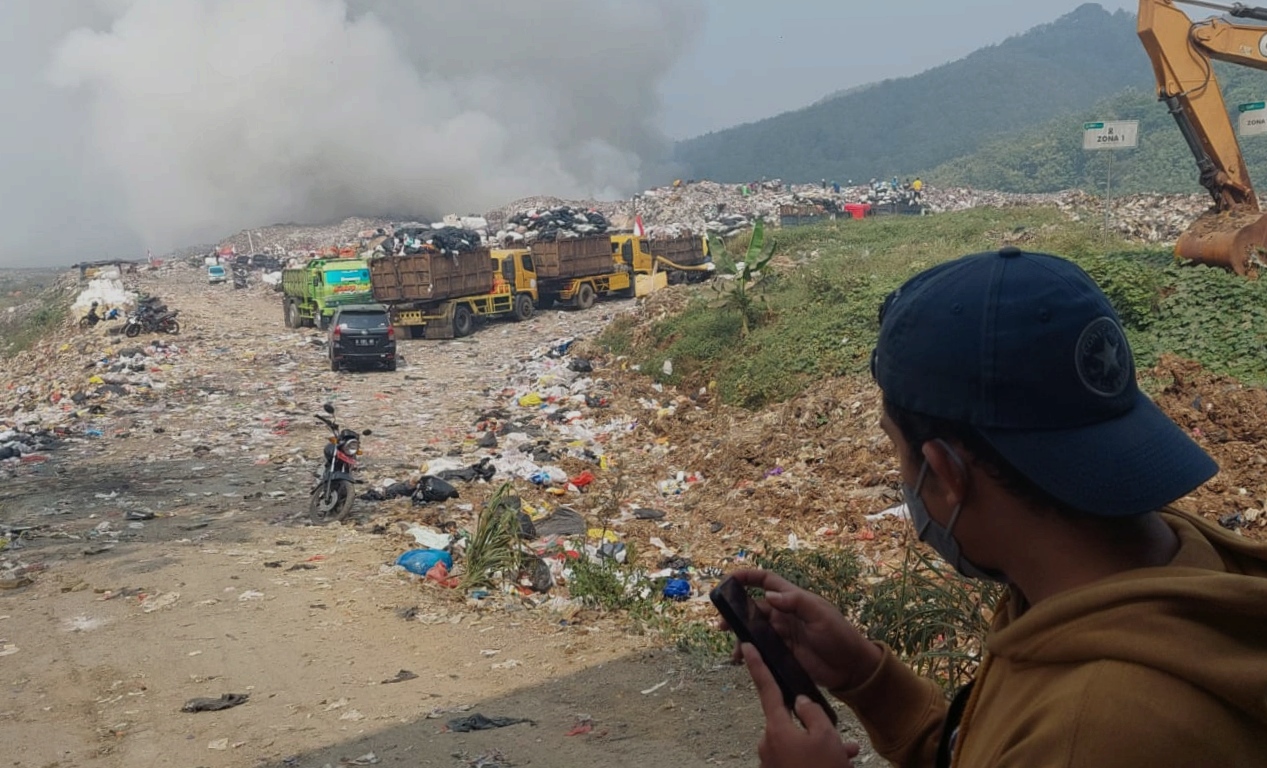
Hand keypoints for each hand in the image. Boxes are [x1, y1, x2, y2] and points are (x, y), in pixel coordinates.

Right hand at [723, 569, 881, 692]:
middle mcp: (784, 615)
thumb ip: (796, 603)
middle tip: (721, 625)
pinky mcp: (782, 654)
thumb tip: (769, 596)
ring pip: (754, 631)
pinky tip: (743, 661)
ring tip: (735, 650)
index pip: (767, 581)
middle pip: (753, 608)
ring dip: (741, 637)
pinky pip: (761, 650)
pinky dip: (750, 654)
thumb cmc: (840, 636)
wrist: (852, 669)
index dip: (748, 577)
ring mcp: (782, 635)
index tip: (729, 579)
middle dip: (735, 613)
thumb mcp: (821, 615)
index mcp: (793, 600)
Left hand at [743, 643, 859, 767]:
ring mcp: (772, 762)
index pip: (766, 689)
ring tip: (847, 753)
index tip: (747, 646)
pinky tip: (841, 761)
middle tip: (839, 737)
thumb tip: (801, 703)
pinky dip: (817, 757)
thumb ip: (812, 712)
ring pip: (800, 742)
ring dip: (822, 745)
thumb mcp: (825, 736)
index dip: (758, 666)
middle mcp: (768, 744)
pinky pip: (799, 758)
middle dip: (814, 725)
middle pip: (791, 722)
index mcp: (776, 729)